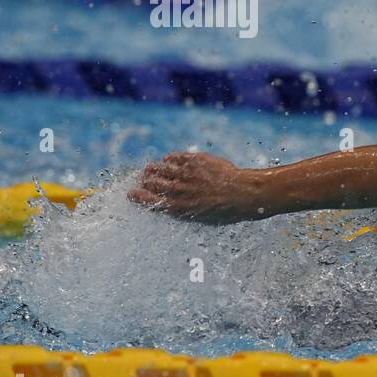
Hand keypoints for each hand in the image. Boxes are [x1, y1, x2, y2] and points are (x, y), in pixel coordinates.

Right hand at [128, 152, 256, 223]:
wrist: (245, 193)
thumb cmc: (227, 211)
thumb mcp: (202, 219)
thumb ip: (184, 211)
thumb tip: (170, 207)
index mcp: (179, 207)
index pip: (150, 201)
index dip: (138, 196)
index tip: (131, 193)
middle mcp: (180, 190)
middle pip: (153, 183)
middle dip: (145, 181)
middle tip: (143, 179)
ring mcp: (187, 174)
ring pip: (161, 168)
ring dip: (153, 168)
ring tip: (150, 169)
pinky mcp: (195, 161)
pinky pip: (175, 157)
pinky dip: (169, 159)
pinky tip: (168, 160)